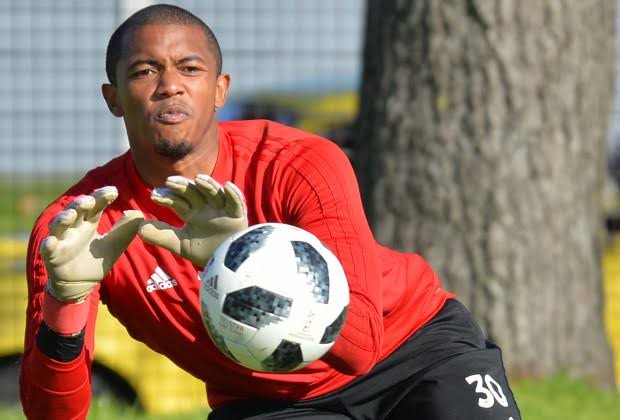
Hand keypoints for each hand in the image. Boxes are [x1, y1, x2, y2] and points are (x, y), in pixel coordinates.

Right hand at [41, 186, 143, 301]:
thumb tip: (139, 215)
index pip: (95, 206)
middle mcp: (74, 228)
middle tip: (90, 200)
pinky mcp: (53, 257)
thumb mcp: (115, 244)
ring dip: (63, 218)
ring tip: (71, 214)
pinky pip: (48, 249)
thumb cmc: (97, 259)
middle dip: (81, 203)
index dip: (101, 197)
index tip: (113, 191)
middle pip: (75, 210)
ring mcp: (62, 241)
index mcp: (89, 222)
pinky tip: (51, 241)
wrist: (82, 283)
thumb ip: (125, 230)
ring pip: (58, 225)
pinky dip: (48, 245)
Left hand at [138, 174, 247, 266]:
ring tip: (199, 179)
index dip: (167, 197)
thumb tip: (138, 227)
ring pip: (215, 193)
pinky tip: (227, 186)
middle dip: (183, 186)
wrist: (227, 266)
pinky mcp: (238, 215)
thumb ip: (161, 235)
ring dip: (208, 185)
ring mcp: (222, 209)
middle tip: (169, 181)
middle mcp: (206, 207)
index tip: (154, 196)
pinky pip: (237, 202)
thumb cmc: (205, 253)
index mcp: (192, 212)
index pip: (178, 200)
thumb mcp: (180, 244)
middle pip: (194, 192)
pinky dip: (233, 194)